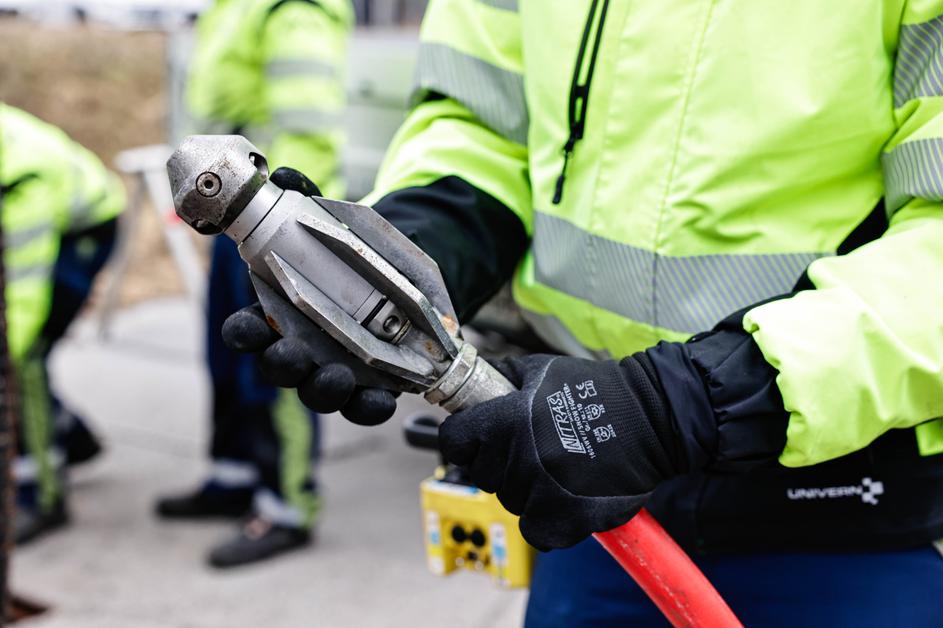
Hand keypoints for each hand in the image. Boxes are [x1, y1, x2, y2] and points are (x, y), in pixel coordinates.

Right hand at [220, 167, 398, 425]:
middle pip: (277, 368)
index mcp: (277, 315)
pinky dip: (370, 405)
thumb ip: (304, 200)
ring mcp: (330, 372)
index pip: (245, 331)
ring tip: (339, 376)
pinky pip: (362, 407)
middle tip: (293, 353)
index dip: (243, 333)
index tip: (249, 326)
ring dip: (323, 389)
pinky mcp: (366, 388)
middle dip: (282, 364)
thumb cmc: (349, 256)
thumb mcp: (329, 225)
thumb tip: (285, 175)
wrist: (399, 278)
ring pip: (317, 393)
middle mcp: (298, 350)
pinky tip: (382, 397)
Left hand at [439, 353, 683, 550]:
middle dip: (499, 462)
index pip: (453, 441)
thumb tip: (471, 385)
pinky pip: (535, 531)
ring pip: (510, 501)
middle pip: (482, 474)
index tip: (476, 439)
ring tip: (557, 467)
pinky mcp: (566, 519)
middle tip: (531, 448)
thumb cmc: (598, 390)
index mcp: (508, 420)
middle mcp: (520, 457)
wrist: (653, 419)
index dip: (463, 439)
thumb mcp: (542, 369)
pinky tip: (562, 497)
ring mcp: (542, 491)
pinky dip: (545, 520)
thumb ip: (501, 377)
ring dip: (526, 489)